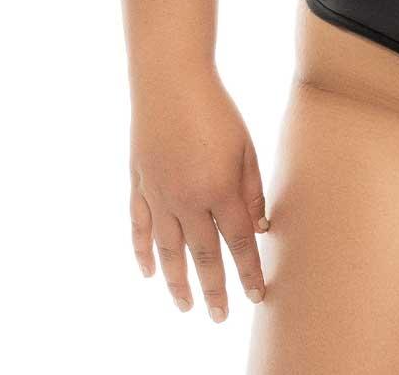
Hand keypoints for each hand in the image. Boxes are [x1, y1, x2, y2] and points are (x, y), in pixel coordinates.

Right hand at [129, 68, 268, 320]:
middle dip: (215, 289)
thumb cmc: (216, 109)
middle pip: (203, 256)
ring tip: (186, 306)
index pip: (238, 243)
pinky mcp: (139, 186)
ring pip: (168, 251)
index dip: (248, 272)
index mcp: (219, 190)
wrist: (170, 81)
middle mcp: (187, 201)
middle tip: (220, 316)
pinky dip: (143, 253)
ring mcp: (159, 196)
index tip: (257, 296)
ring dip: (178, 282)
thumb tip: (259, 228)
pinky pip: (140, 229)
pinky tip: (149, 273)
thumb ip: (252, 190)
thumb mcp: (246, 147)